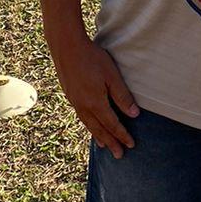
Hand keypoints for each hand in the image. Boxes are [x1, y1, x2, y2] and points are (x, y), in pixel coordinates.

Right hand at [52, 39, 139, 159]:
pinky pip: (82, 118)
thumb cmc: (92, 58)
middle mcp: (84, 106)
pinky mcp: (70, 96)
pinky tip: (90, 125)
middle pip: (99, 130)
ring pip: (89, 125)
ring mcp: (75, 102)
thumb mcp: (112, 75)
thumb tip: (134, 115)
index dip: (122, 135)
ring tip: (104, 146)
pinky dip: (89, 126)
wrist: (66, 47)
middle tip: (119, 155)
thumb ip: (122, 96)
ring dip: (98, 136)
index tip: (131, 145)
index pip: (112, 124)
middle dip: (111, 142)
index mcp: (95, 103)